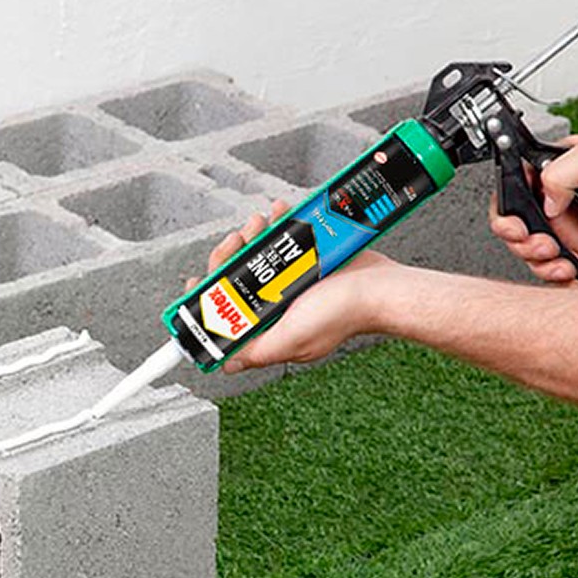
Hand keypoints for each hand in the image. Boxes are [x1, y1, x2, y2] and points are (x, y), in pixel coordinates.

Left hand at [184, 199, 393, 373]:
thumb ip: (257, 351)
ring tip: (258, 222)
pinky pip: (280, 237)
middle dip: (229, 255)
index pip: (226, 314)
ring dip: (251, 234)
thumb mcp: (292, 339)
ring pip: (254, 253)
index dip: (207, 298)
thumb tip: (227, 363)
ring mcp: (289, 279)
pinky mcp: (304, 258)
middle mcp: (276, 304)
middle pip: (235, 277)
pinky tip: (277, 213)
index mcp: (268, 327)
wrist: (381, 286)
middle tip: (235, 240)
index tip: (196, 282)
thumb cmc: (344, 316)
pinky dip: (276, 223)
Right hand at [488, 134, 577, 283]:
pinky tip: (572, 273)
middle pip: (514, 230)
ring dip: (542, 263)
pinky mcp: (577, 248)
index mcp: (546, 173)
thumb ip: (559, 175)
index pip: (507, 193)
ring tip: (563, 260)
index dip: (505, 214)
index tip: (517, 227)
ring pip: (531, 254)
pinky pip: (556, 268)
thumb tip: (545, 203)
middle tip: (544, 245)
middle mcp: (550, 201)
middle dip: (523, 244)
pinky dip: (560, 277)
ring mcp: (562, 227)